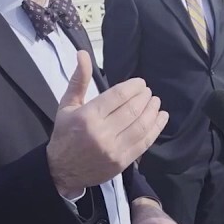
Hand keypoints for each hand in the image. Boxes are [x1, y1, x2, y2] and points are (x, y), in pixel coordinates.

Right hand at [47, 51, 168, 197]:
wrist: (62, 170)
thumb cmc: (65, 134)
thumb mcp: (67, 105)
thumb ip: (79, 80)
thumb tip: (83, 54)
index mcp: (88, 116)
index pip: (118, 96)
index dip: (134, 87)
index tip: (140, 83)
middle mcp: (102, 133)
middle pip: (133, 110)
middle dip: (145, 98)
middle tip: (148, 92)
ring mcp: (113, 149)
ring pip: (141, 126)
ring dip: (153, 111)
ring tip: (155, 102)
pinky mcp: (122, 162)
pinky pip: (144, 142)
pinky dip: (156, 128)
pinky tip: (161, 118)